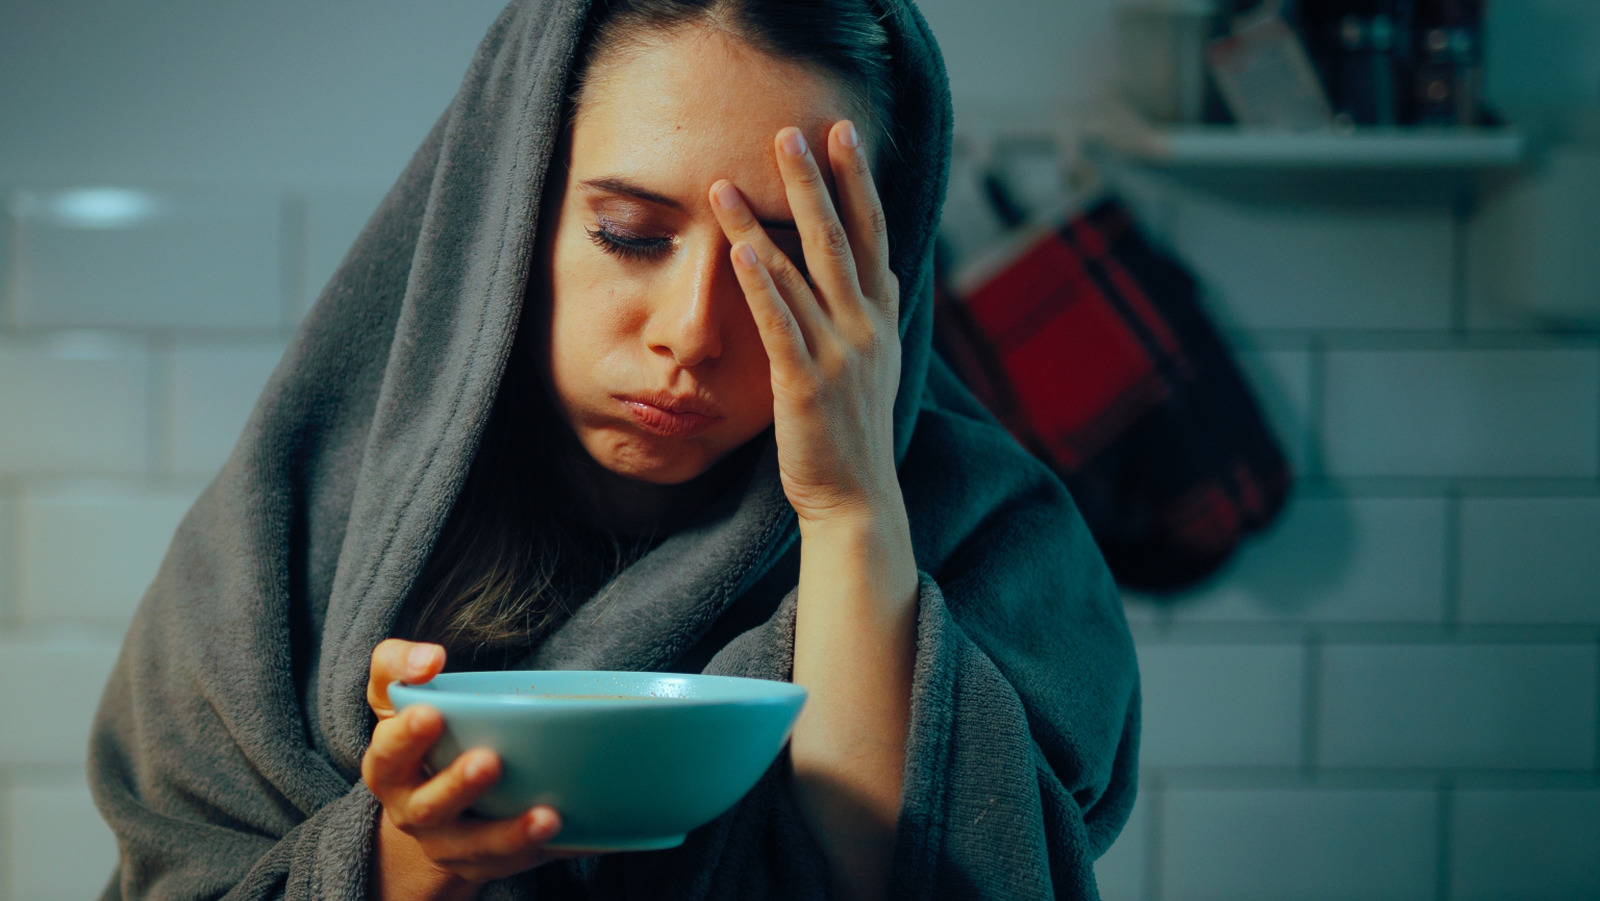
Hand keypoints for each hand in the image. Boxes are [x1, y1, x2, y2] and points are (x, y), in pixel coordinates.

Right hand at [362, 639, 579, 895]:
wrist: (432, 804)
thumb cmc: (423, 735)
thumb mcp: (397, 697)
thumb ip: (399, 665)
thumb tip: (430, 657)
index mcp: (389, 768)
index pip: (388, 754)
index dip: (405, 738)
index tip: (430, 715)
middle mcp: (413, 812)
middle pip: (429, 807)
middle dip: (457, 786)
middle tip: (489, 761)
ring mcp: (448, 844)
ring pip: (476, 846)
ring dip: (509, 834)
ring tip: (546, 817)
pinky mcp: (484, 864)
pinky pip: (514, 863)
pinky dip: (544, 851)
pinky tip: (572, 834)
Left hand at [710, 120, 901, 528]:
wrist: (857, 500)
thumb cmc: (853, 431)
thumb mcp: (872, 363)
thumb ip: (864, 313)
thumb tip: (859, 270)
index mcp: (881, 318)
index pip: (872, 234)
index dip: (858, 181)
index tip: (842, 133)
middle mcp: (866, 329)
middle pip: (839, 239)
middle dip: (814, 182)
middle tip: (791, 132)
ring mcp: (839, 356)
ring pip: (800, 275)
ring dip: (762, 224)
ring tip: (728, 183)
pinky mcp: (805, 386)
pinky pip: (781, 325)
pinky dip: (761, 285)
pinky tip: (739, 250)